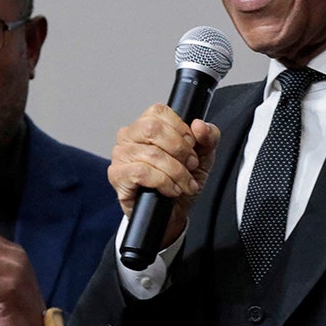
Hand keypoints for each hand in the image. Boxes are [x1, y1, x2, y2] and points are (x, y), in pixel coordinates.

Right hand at [107, 103, 220, 247]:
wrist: (173, 213)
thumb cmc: (181, 180)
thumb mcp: (203, 156)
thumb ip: (208, 136)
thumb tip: (199, 125)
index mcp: (147, 124)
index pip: (159, 112)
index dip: (181, 130)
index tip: (192, 146)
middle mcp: (129, 136)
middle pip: (153, 129)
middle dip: (180, 150)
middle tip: (190, 165)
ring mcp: (120, 155)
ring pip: (152, 154)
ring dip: (176, 172)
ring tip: (184, 183)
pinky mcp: (117, 175)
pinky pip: (142, 172)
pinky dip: (164, 182)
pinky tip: (171, 189)